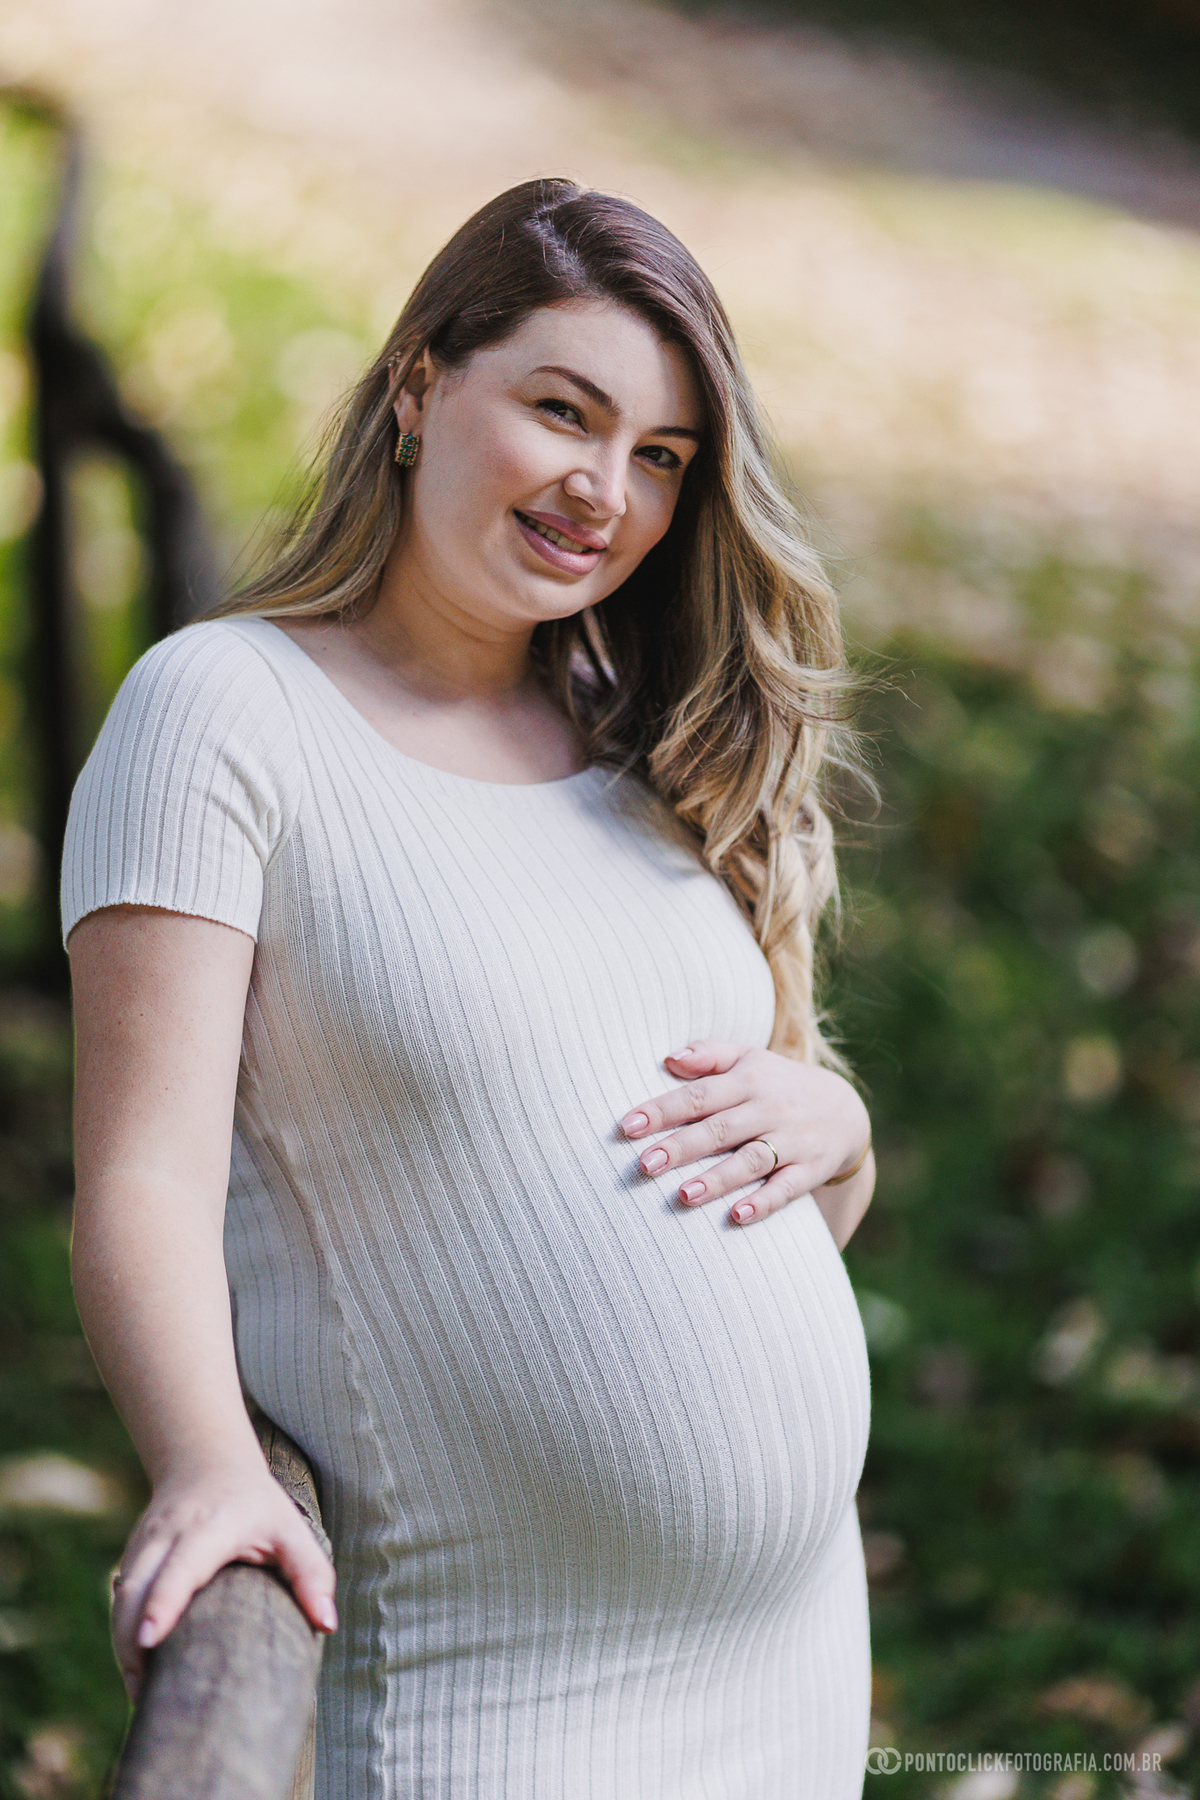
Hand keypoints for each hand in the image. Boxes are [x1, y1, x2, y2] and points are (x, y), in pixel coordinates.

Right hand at [111, 1456, 336, 1697]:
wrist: (205, 1462)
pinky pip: (120, 1600)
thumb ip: (311, 1572)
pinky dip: (123, 1635)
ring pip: (122, 1598)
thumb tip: (326, 1624)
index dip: (162, 1603)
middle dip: (132, 1642)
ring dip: (125, 1647)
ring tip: (145, 1696)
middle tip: (148, 1696)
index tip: (150, 1641)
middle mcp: (168, 1534)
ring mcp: (143, 1544)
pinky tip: (139, 1670)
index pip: (180, 1567)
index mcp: (210, 1527)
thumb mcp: (290, 1528)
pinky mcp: (131, 1557)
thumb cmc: (255, 1504)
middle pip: (137, 1589)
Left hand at [619, 1040, 872, 1238]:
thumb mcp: (749, 1058)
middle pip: (719, 1129)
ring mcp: (792, 1141)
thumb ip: (709, 1055)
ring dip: (717, 1179)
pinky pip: (786, 1189)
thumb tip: (668, 1058)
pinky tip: (736, 1216)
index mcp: (748, 1080)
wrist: (846, 1111)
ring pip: (751, 1161)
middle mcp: (769, 1109)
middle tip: (644, 1165)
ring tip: (683, 1195)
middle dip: (681, 1147)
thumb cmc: (779, 1084)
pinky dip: (763, 1203)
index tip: (627, 1126)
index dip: (662, 1110)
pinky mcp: (810, 1170)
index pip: (698, 1095)